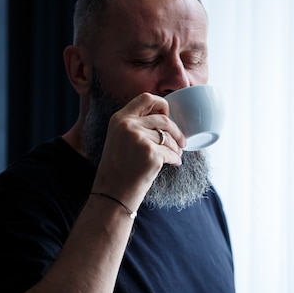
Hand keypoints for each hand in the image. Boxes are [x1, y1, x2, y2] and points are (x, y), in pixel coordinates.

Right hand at [91, 92, 185, 209]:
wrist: (112, 194)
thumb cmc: (118, 169)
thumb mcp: (119, 139)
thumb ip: (135, 125)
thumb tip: (165, 118)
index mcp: (119, 119)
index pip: (146, 98)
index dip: (162, 104)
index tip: (168, 115)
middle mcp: (128, 126)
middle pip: (164, 119)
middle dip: (176, 131)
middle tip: (181, 142)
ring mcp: (139, 139)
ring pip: (168, 137)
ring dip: (176, 148)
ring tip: (174, 156)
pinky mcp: (150, 154)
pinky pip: (171, 153)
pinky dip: (175, 159)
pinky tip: (173, 164)